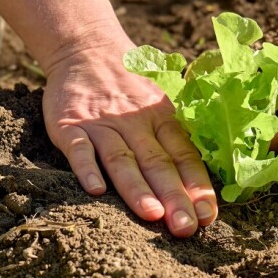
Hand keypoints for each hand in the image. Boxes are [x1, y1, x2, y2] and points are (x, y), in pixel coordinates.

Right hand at [41, 32, 217, 236]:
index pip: (185, 156)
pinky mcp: (70, 125)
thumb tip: (206, 185)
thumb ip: (178, 139)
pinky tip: (96, 190)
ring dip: (137, 188)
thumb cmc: (130, 87)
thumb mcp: (161, 104)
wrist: (85, 48)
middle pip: (158, 163)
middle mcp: (136, 123)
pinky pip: (79, 148)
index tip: (207, 217)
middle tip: (185, 228)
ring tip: (152, 215)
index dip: (197, 187)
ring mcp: (102, 124)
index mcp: (163, 119)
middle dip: (174, 198)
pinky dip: (87, 168)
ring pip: (123, 159)